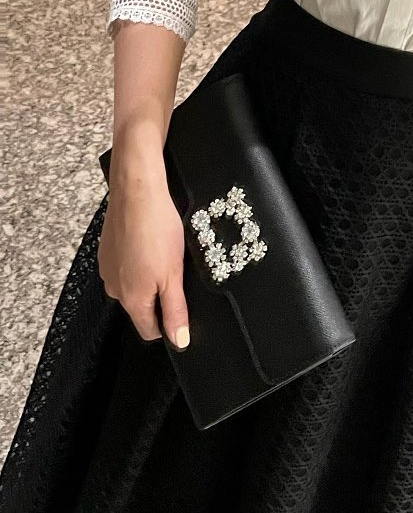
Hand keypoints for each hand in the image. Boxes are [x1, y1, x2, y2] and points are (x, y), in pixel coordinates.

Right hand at [99, 145, 190, 350]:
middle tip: (181, 275)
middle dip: (163, 297)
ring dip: (153, 277)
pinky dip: (142, 260)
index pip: (149, 330)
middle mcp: (114, 287)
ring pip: (135, 285)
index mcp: (131, 298)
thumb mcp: (174, 274)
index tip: (185, 313)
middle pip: (142, 307)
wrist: (137, 191)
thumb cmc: (157, 229)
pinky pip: (128, 266)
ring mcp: (108, 268)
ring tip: (168, 255)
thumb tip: (179, 341)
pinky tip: (154, 243)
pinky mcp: (108, 249)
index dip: (170, 325)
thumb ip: (176, 309)